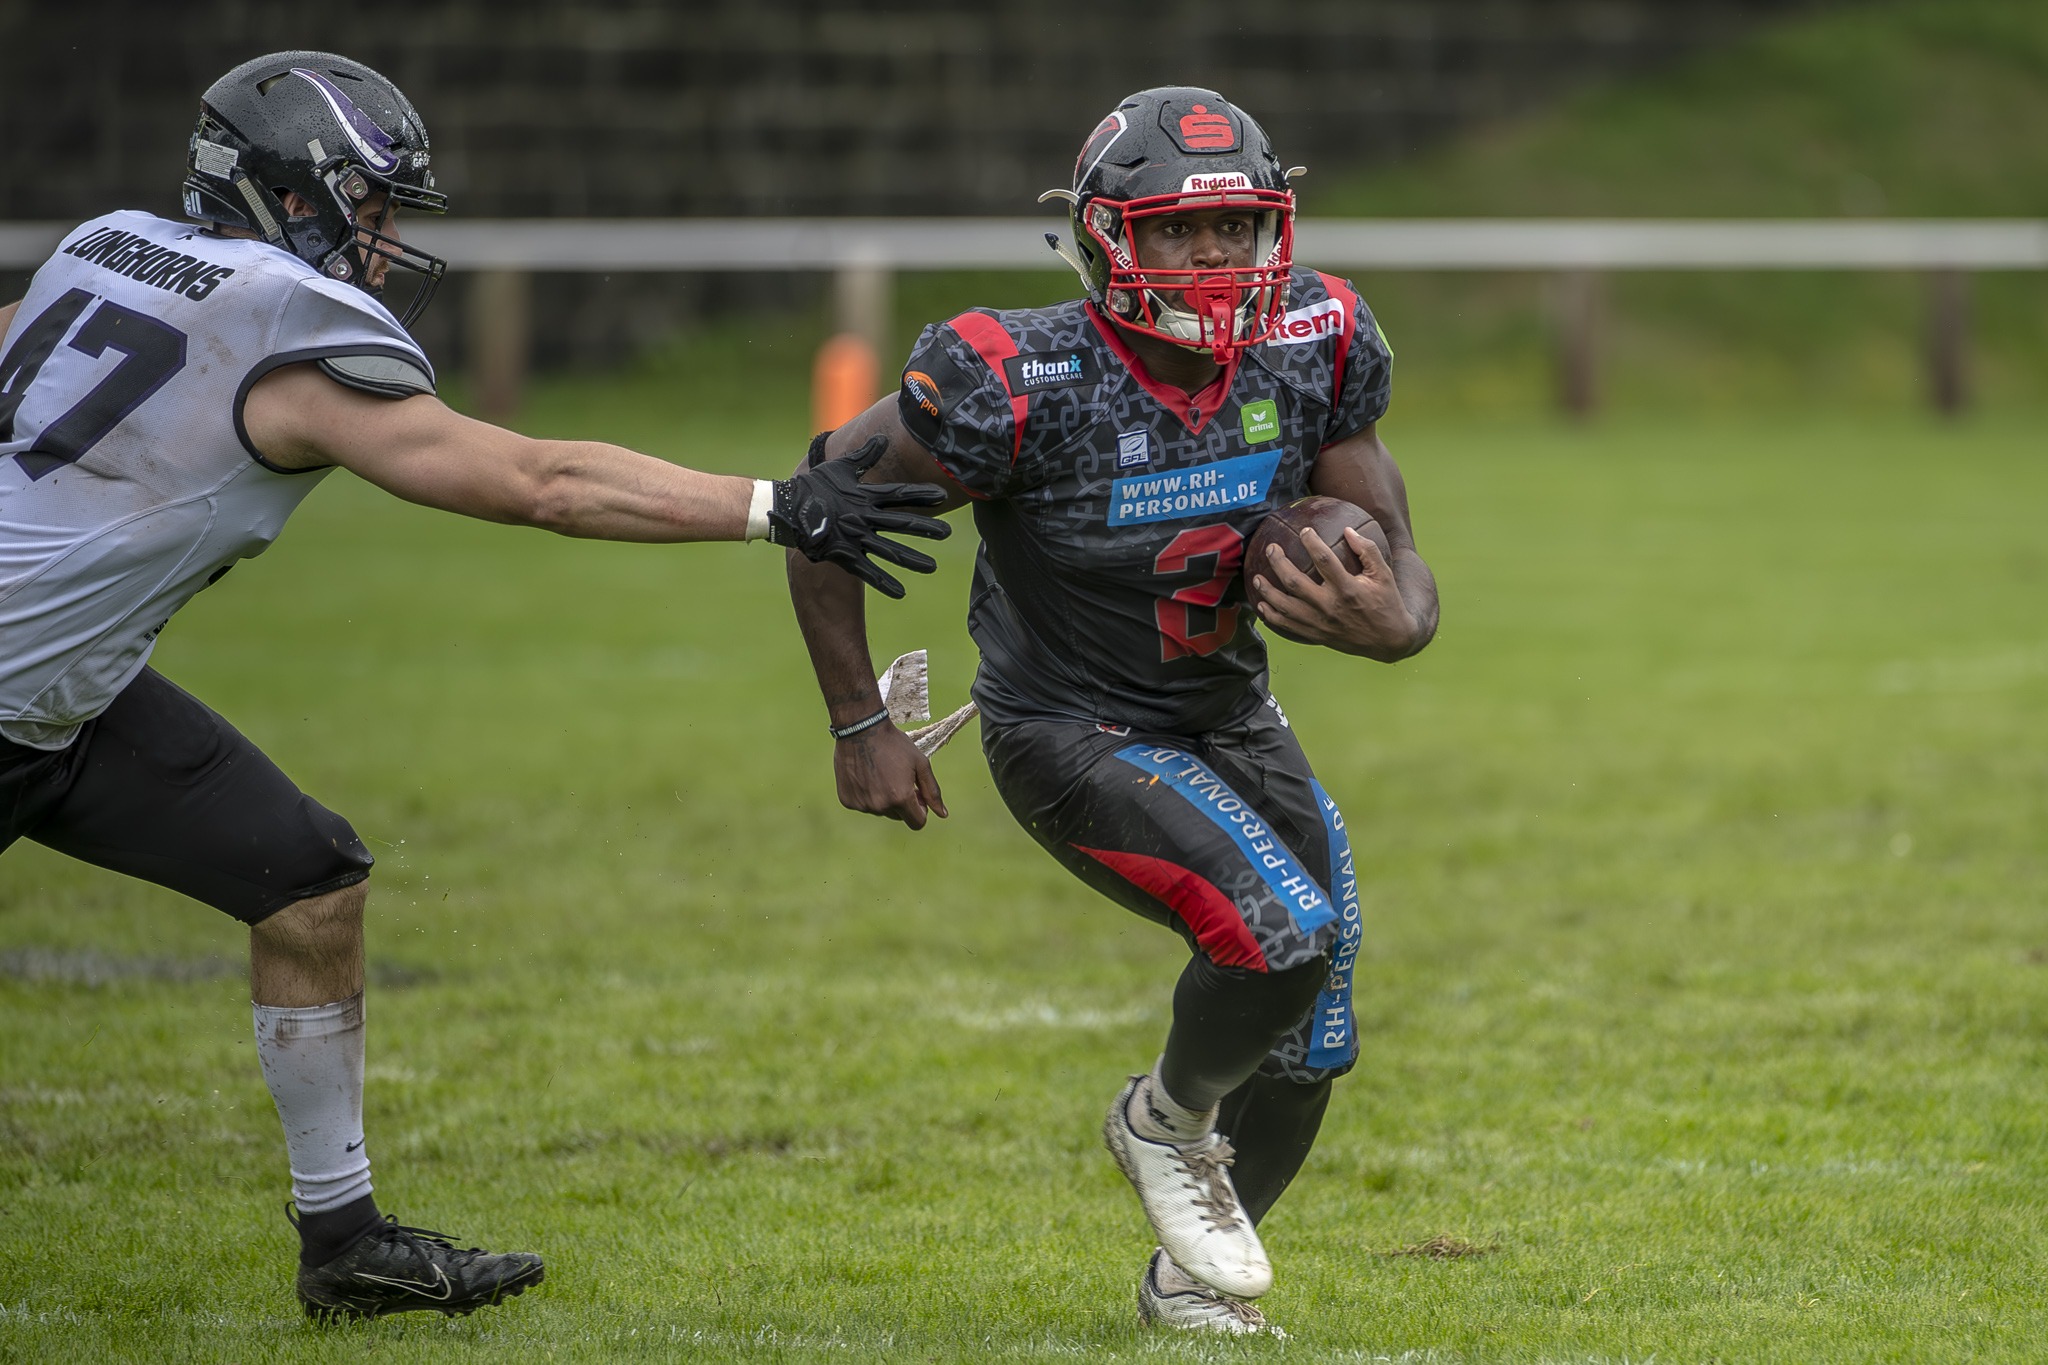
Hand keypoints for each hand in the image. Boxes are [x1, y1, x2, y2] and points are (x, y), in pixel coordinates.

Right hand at [769, 435, 951, 597]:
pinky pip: (867, 571)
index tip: (943, 497)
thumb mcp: (840, 467)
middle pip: (901, 523)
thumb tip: (883, 439)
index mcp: (864, 496)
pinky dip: (884, 582)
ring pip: (889, 550)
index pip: (899, 495)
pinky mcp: (843, 555)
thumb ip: (864, 456)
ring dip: (912, 560)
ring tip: (932, 567)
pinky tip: (901, 592)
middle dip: (926, 529)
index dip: (921, 495)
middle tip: (948, 534)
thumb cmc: (813, 486)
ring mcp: (854, 537)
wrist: (784, 508)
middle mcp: (863, 516)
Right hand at [833, 722, 948, 829]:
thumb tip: (943, 814)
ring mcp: (862, 804)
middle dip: (902, 802)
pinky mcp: (847, 800)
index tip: (917, 794)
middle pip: (899, 816)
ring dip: (884, 798)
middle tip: (899, 778)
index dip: (921, 809)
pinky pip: (863, 805)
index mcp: (900, 798)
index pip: (917, 823)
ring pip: (881, 810)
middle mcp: (880, 806)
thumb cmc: (894, 744)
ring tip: (881, 773)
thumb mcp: (920, 764)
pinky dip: (867, 795)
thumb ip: (932, 791)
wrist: (861, 729)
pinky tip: (866, 775)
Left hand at [1251, 526, 1421, 660]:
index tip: (1305, 530)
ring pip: (1285, 606)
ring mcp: (1321, 623)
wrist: (1389, 640)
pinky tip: (1262, 605)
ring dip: (1267, 591)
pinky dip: (1272, 616)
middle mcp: (1331, 606)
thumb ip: (1367, 550)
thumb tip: (1348, 530)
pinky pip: (1288, 626)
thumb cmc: (1387, 603)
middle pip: (1295, 582)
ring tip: (1256, 577)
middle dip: (1278, 563)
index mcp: (1348, 589)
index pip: (1325, 560)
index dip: (1311, 542)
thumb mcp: (1384, 575)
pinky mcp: (1316, 635)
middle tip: (1271, 549)